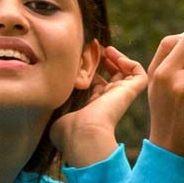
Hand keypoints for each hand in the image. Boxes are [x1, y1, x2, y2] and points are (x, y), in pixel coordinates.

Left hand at [51, 45, 147, 166]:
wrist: (82, 133)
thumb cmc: (67, 128)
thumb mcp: (57, 110)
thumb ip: (54, 100)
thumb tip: (43, 94)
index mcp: (92, 107)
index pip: (97, 84)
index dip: (92, 69)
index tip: (81, 57)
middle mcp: (108, 101)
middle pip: (113, 76)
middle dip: (106, 60)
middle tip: (96, 49)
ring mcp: (120, 96)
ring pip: (127, 73)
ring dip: (119, 58)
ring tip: (107, 49)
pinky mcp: (130, 92)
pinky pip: (140, 74)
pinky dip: (131, 63)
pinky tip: (116, 58)